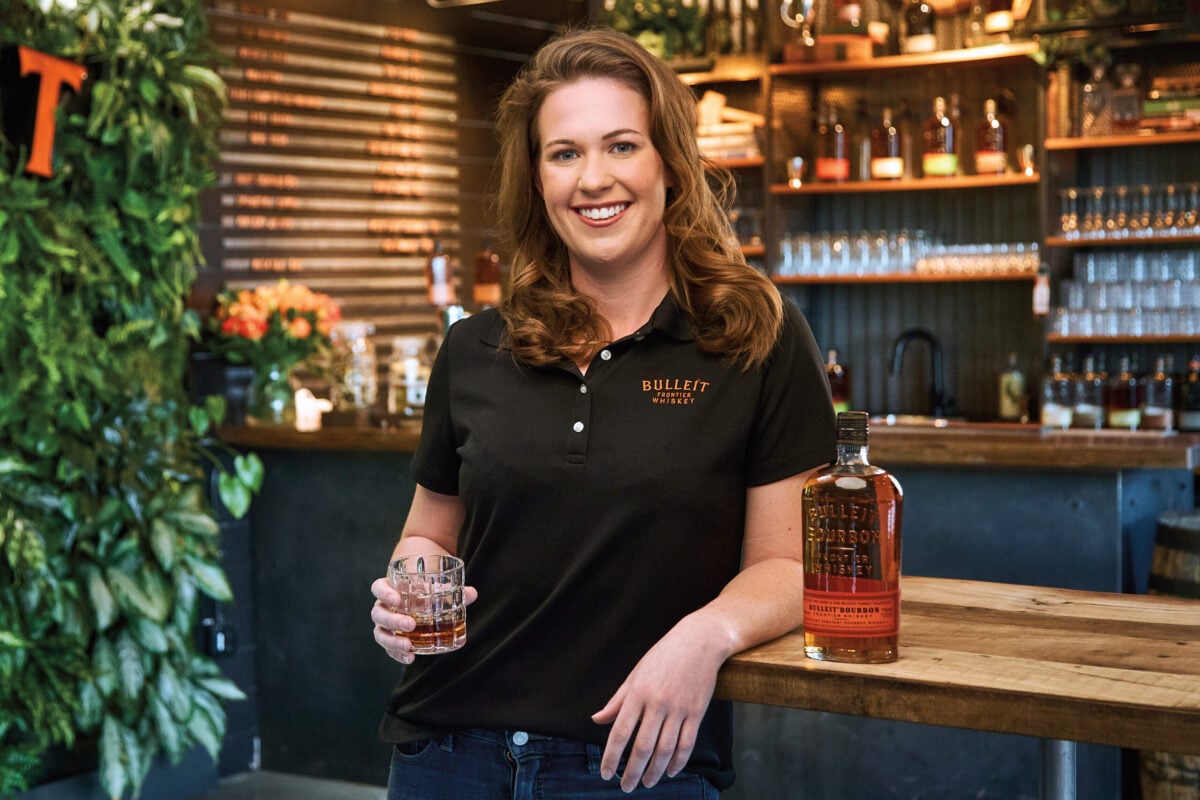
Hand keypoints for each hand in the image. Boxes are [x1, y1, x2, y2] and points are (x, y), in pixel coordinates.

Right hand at [370, 575, 476, 663]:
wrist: (417, 604)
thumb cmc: (424, 593)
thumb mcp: (435, 589)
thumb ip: (451, 591)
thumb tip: (472, 594)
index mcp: (390, 590)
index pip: (378, 588)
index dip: (384, 593)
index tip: (397, 599)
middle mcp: (383, 607)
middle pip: (378, 613)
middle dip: (393, 620)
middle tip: (411, 624)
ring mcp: (384, 625)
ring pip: (380, 633)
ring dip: (393, 641)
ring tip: (408, 646)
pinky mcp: (390, 640)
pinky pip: (388, 649)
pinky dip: (397, 654)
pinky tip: (410, 658)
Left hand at [591, 615, 725, 791]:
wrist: (700, 641)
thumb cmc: (664, 656)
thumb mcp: (635, 674)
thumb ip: (617, 700)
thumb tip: (597, 720)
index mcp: (638, 693)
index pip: (620, 732)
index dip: (611, 757)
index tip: (605, 773)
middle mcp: (658, 703)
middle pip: (642, 747)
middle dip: (632, 772)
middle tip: (625, 787)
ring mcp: (679, 709)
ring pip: (665, 750)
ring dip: (654, 772)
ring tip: (647, 783)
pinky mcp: (697, 712)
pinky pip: (686, 744)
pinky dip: (678, 762)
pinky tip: (669, 771)